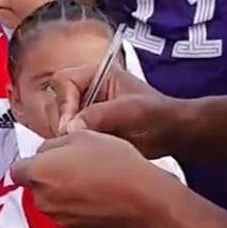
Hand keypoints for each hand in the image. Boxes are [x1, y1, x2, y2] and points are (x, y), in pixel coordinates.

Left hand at [10, 130, 172, 227]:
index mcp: (40, 173)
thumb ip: (54, 143)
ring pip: (53, 201)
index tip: (47, 157)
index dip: (31, 162)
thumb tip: (45, 152)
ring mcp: (60, 218)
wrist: (141, 199)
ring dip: (63, 191)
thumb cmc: (113, 164)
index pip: (17, 170)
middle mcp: (44, 200)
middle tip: (75, 163)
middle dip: (49, 176)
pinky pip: (69, 213)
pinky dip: (78, 205)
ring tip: (91, 178)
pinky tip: (98, 194)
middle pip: (36, 186)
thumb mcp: (82, 136)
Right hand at [49, 63, 180, 157]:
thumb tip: (70, 128)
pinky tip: (84, 153)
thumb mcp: (130, 109)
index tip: (70, 125)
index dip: (64, 102)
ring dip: (65, 136)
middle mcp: (85, 90)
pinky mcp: (85, 130)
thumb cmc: (156, 113)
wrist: (170, 134)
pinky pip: (67, 137)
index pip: (64, 81)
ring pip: (58, 122)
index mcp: (95, 74)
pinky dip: (70, 146)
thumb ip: (100, 114)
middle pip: (56, 102)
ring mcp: (84, 111)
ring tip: (83, 147)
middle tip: (73, 140)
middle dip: (63, 122)